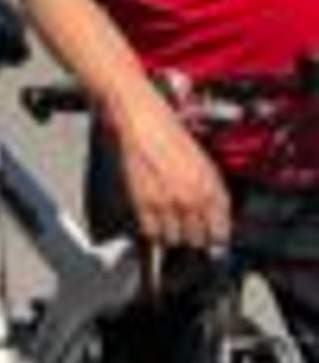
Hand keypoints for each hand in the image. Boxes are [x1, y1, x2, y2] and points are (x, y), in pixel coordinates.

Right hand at [115, 96, 231, 250]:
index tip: (210, 240)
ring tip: (168, 220)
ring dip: (172, 234)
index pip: (221, 234)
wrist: (143, 122)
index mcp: (213, 190)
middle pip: (197, 240)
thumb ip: (213, 197)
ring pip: (174, 239)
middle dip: (193, 237)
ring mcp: (168, 203)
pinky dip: (152, 229)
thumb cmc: (173, 139)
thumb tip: (215, 225)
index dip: (215, 240)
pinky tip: (153, 217)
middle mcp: (193, 200)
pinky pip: (151, 232)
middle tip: (186, 227)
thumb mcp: (205, 166)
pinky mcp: (143, 202)